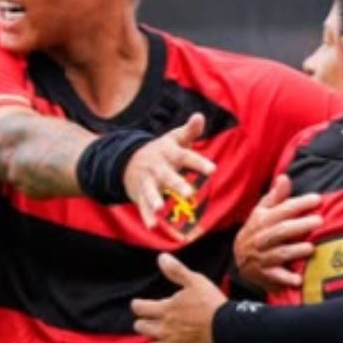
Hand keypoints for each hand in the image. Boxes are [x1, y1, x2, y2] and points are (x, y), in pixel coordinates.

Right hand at [124, 113, 216, 227]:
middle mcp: (158, 168)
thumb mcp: (175, 138)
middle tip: (191, 193)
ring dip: (155, 200)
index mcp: (170, 153)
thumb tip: (199, 116)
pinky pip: (143, 206)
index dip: (199, 163)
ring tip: (160, 209)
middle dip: (178, 184)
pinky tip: (152, 226)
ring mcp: (148, 182)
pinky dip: (146, 216)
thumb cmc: (162, 150)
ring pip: (151, 192)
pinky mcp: (140, 194)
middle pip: (168, 177)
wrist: (129, 160)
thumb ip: (190, 130)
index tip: (213, 169)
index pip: (186, 157)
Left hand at [132, 253, 227, 342]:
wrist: (226, 328)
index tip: (136, 304)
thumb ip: (176, 271)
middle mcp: (164, 330)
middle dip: (142, 324)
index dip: (137, 306)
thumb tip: (161, 258)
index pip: (141, 308)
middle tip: (145, 322)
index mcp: (165, 310)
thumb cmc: (210, 303)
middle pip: (143, 328)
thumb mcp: (195, 281)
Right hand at [234, 174, 321, 291]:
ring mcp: (263, 257)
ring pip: (279, 253)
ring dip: (295, 251)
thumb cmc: (257, 230)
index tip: (317, 199)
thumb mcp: (262, 212)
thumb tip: (284, 177)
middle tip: (320, 221)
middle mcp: (262, 238)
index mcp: (263, 220)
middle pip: (281, 231)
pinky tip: (299, 280)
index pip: (282, 210)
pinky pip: (275, 277)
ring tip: (310, 247)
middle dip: (300, 226)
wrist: (238, 258)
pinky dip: (286, 279)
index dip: (299, 204)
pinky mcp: (265, 274)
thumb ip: (275, 196)